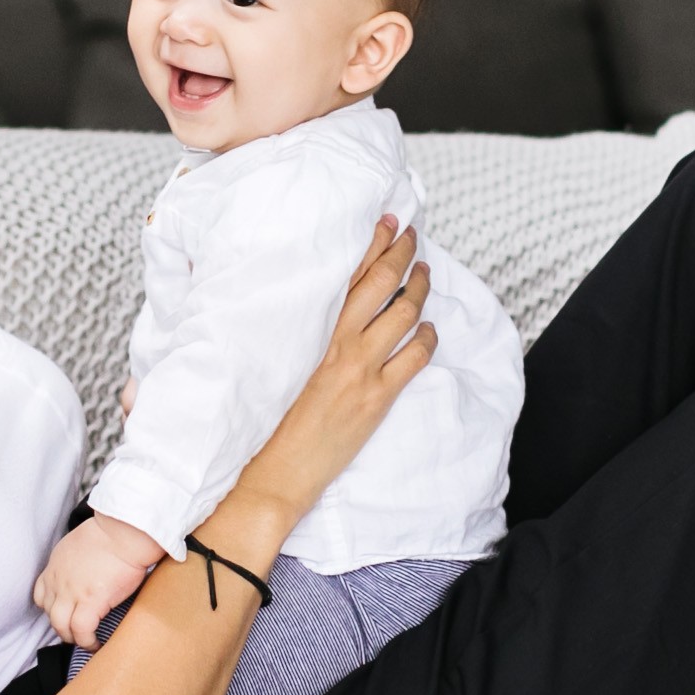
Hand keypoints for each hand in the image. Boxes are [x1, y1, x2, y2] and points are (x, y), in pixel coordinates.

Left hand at [34, 511, 163, 650]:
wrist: (124, 532)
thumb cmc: (111, 533)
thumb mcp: (79, 543)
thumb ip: (74, 561)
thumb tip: (83, 572)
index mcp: (55, 566)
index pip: (40, 595)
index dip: (51, 608)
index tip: (64, 613)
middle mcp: (58, 581)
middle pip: (49, 614)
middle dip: (61, 627)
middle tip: (76, 633)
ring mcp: (72, 593)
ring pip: (61, 626)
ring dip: (72, 637)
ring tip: (85, 642)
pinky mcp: (91, 602)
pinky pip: (81, 631)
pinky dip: (87, 641)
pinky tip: (96, 643)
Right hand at [237, 219, 434, 537]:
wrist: (270, 472)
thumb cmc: (263, 420)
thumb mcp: (271, 364)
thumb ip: (291, 333)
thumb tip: (319, 304)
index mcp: (307, 330)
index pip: (346, 273)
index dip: (371, 242)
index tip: (385, 221)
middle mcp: (336, 342)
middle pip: (381, 282)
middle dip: (401, 251)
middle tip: (410, 235)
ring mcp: (360, 369)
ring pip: (405, 313)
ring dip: (420, 288)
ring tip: (424, 273)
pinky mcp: (376, 398)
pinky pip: (416, 357)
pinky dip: (429, 338)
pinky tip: (430, 331)